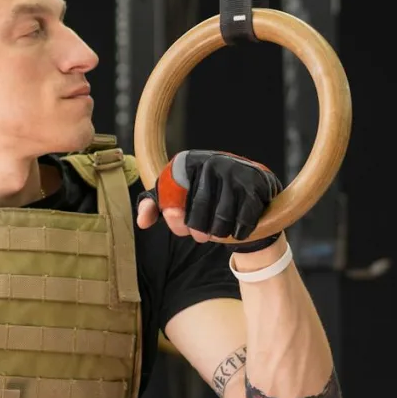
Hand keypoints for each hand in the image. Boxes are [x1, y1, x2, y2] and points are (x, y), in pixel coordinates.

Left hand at [136, 150, 281, 250]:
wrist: (249, 182)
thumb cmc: (206, 191)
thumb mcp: (175, 194)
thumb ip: (154, 205)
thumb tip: (143, 223)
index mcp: (185, 161)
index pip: (172, 200)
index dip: (176, 221)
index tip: (183, 225)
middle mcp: (210, 161)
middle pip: (197, 214)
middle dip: (198, 232)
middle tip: (202, 236)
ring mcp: (234, 171)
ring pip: (221, 219)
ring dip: (219, 234)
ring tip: (218, 232)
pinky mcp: (254, 184)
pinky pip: (243, 220)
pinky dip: (239, 232)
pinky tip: (237, 229)